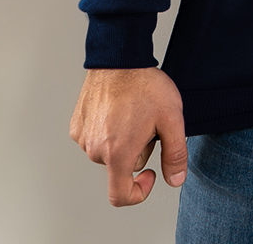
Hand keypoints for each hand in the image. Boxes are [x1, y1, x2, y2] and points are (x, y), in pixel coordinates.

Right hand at [69, 67, 187, 205]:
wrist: (119, 57)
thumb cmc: (144, 85)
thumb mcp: (172, 118)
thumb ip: (175, 154)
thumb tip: (175, 180)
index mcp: (118, 154)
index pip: (120, 195)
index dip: (138, 193)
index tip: (151, 175)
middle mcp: (95, 150)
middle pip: (120, 166)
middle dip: (137, 150)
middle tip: (147, 122)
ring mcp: (83, 137)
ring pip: (108, 151)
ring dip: (121, 140)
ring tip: (132, 111)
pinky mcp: (77, 125)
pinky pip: (95, 138)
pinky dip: (107, 129)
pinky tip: (117, 108)